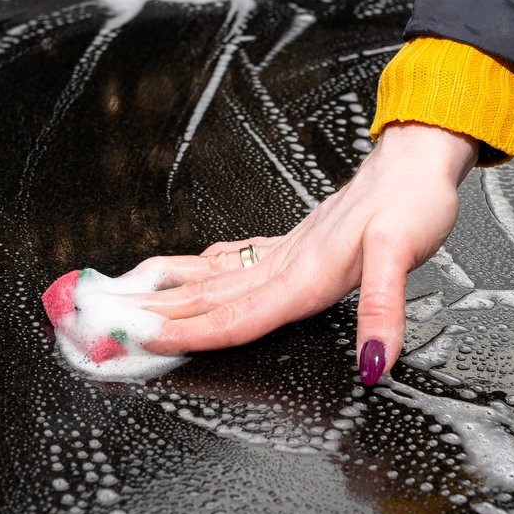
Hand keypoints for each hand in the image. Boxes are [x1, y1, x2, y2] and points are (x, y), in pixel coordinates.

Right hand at [134, 122, 479, 382]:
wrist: (417, 155)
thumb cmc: (413, 200)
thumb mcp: (406, 254)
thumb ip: (383, 307)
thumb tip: (373, 359)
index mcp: (303, 275)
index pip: (233, 317)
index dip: (184, 334)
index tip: (137, 341)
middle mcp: (284, 265)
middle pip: (205, 301)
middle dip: (149, 319)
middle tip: (95, 330)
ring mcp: (282, 254)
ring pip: (209, 280)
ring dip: (161, 295)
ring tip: (114, 303)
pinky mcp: (291, 244)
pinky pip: (227, 264)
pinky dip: (194, 274)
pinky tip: (181, 275)